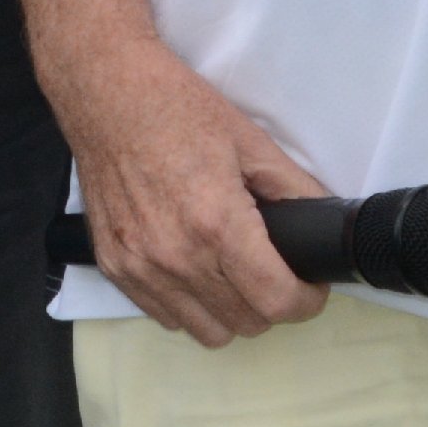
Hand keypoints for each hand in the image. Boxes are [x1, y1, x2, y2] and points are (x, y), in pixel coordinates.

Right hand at [54, 36, 331, 346]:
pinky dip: (189, 305)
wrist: (104, 94)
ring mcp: (140, 267)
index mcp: (217, 223)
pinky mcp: (114, 268)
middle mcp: (176, 257)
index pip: (276, 300)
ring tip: (235, 274)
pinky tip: (195, 269)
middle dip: (273, 302)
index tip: (311, 286)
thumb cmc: (175, 108)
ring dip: (231, 312)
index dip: (307, 300)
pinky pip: (165, 317)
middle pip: (247, 323)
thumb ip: (294, 189)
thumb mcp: (249, 140)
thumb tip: (323, 225)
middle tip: (276, 271)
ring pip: (207, 332)